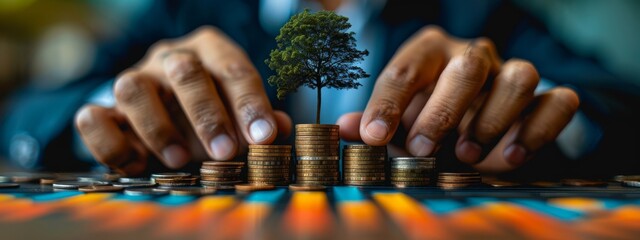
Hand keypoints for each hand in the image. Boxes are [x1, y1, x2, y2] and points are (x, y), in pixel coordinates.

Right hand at [75, 26, 291, 174]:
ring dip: (158, 128)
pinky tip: (137, 165)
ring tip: (180, 159)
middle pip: (185, 72)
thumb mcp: (239, 109)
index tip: (263, 136)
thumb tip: (282, 129)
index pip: (233, 69)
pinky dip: (110, 144)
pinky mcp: (104, 108)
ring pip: (132, 88)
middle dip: (207, 115)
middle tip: (225, 152)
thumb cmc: (212, 108)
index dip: (250, 104)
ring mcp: (134, 79)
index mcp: (210, 51)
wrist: (164, 107)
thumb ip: (259, 120)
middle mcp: (169, 58)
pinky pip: (92, 118)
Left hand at [338, 26, 578, 172]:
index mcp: (431, 53)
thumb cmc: (427, 120)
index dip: (388, 104)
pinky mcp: (545, 98)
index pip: (407, 69)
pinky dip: (538, 130)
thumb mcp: (397, 122)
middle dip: (442, 112)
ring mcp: (512, 73)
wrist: (472, 126)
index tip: (374, 137)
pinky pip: (559, 102)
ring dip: (492, 119)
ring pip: (520, 77)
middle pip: (467, 67)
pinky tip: (510, 157)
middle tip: (421, 150)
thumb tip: (345, 128)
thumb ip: (373, 123)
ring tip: (467, 154)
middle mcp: (474, 56)